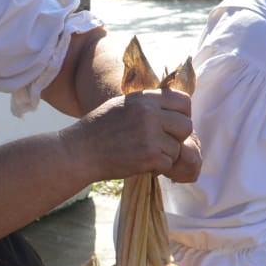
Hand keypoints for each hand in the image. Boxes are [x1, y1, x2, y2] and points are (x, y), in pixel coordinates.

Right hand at [63, 89, 198, 181]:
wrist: (79, 151)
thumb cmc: (99, 129)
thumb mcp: (123, 105)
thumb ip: (147, 104)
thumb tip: (174, 107)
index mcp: (145, 98)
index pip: (184, 101)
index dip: (183, 114)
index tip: (173, 124)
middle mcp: (150, 114)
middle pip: (186, 125)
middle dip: (177, 137)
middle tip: (163, 143)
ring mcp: (150, 135)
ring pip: (178, 148)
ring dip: (166, 155)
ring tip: (147, 154)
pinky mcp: (149, 156)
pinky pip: (168, 163)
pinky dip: (158, 168)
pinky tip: (142, 163)